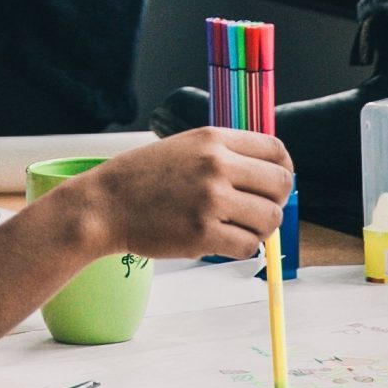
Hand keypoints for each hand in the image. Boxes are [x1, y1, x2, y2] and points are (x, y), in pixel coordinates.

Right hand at [69, 127, 294, 260]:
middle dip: (274, 201)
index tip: (274, 184)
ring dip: (260, 228)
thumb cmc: (142, 179)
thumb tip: (269, 175)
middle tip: (256, 211)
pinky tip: (222, 241)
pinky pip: (248, 245)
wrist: (104, 205)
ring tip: (237, 228)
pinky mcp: (203, 233)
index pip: (276, 150)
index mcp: (213, 139)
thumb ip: (224, 154)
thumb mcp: (184, 146)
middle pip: (280, 185)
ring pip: (269, 219)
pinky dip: (242, 247)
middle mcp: (216, 165)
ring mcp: (210, 200)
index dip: (283, 170)